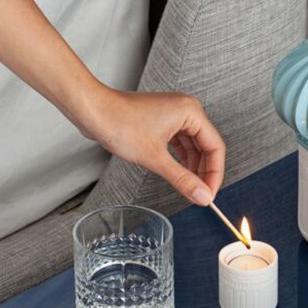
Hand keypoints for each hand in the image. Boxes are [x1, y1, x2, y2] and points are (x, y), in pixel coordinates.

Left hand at [81, 88, 225, 205]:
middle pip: (206, 147)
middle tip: (200, 195)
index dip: (215, 174)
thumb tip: (202, 197)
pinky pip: (179, 143)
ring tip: (190, 188)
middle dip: (204, 172)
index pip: (215, 147)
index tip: (209, 194)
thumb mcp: (155, 158)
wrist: (92, 110)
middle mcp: (185, 110)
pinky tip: (179, 174)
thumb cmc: (119, 123)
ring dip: (192, 168)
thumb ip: (183, 180)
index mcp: (190, 112)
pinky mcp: (161, 121)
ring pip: (193, 147)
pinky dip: (180, 160)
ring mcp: (173, 115)